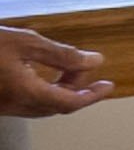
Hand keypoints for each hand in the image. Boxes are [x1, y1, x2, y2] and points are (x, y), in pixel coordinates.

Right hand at [0, 23, 114, 119]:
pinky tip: (43, 77)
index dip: (93, 95)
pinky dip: (43, 92)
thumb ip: (62, 55)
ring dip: (60, 91)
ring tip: (69, 69)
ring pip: (41, 106)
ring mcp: (2, 106)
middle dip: (77, 90)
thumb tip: (94, 61)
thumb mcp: (26, 43)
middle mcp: (12, 105)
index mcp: (25, 93)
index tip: (107, 86)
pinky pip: (26, 103)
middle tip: (87, 70)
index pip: (70, 102)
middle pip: (57, 106)